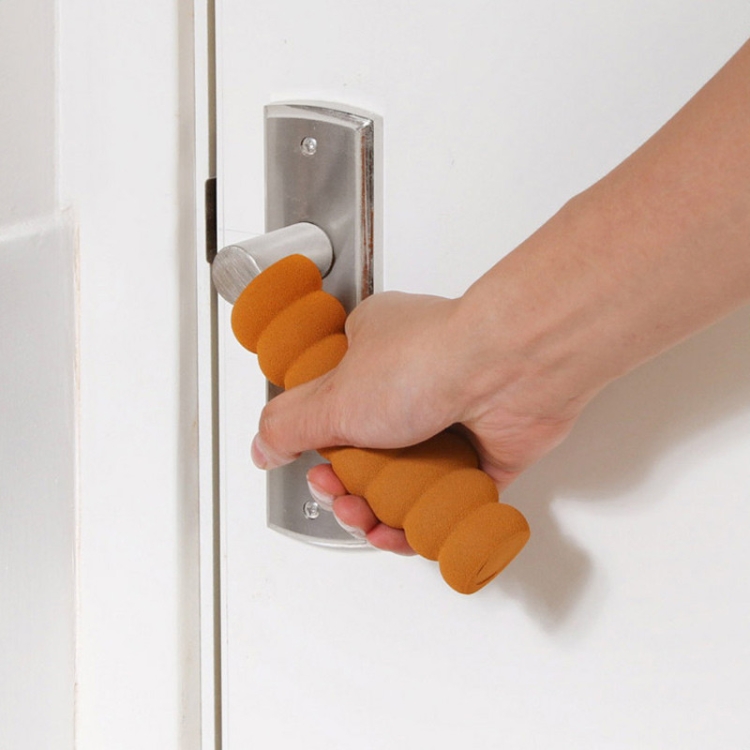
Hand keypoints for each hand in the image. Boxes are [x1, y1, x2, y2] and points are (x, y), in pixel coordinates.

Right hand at [253, 289, 584, 551]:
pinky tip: (405, 531)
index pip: (334, 404)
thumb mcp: (333, 397)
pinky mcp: (483, 454)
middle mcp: (413, 383)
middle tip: (343, 498)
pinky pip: (448, 498)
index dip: (320, 447)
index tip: (315, 469)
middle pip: (368, 450)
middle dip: (347, 488)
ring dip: (380, 511)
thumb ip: (289, 426)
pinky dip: (425, 521)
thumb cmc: (427, 364)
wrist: (508, 372)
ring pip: (406, 480)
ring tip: (371, 521)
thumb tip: (263, 446)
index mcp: (373, 351)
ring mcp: (450, 418)